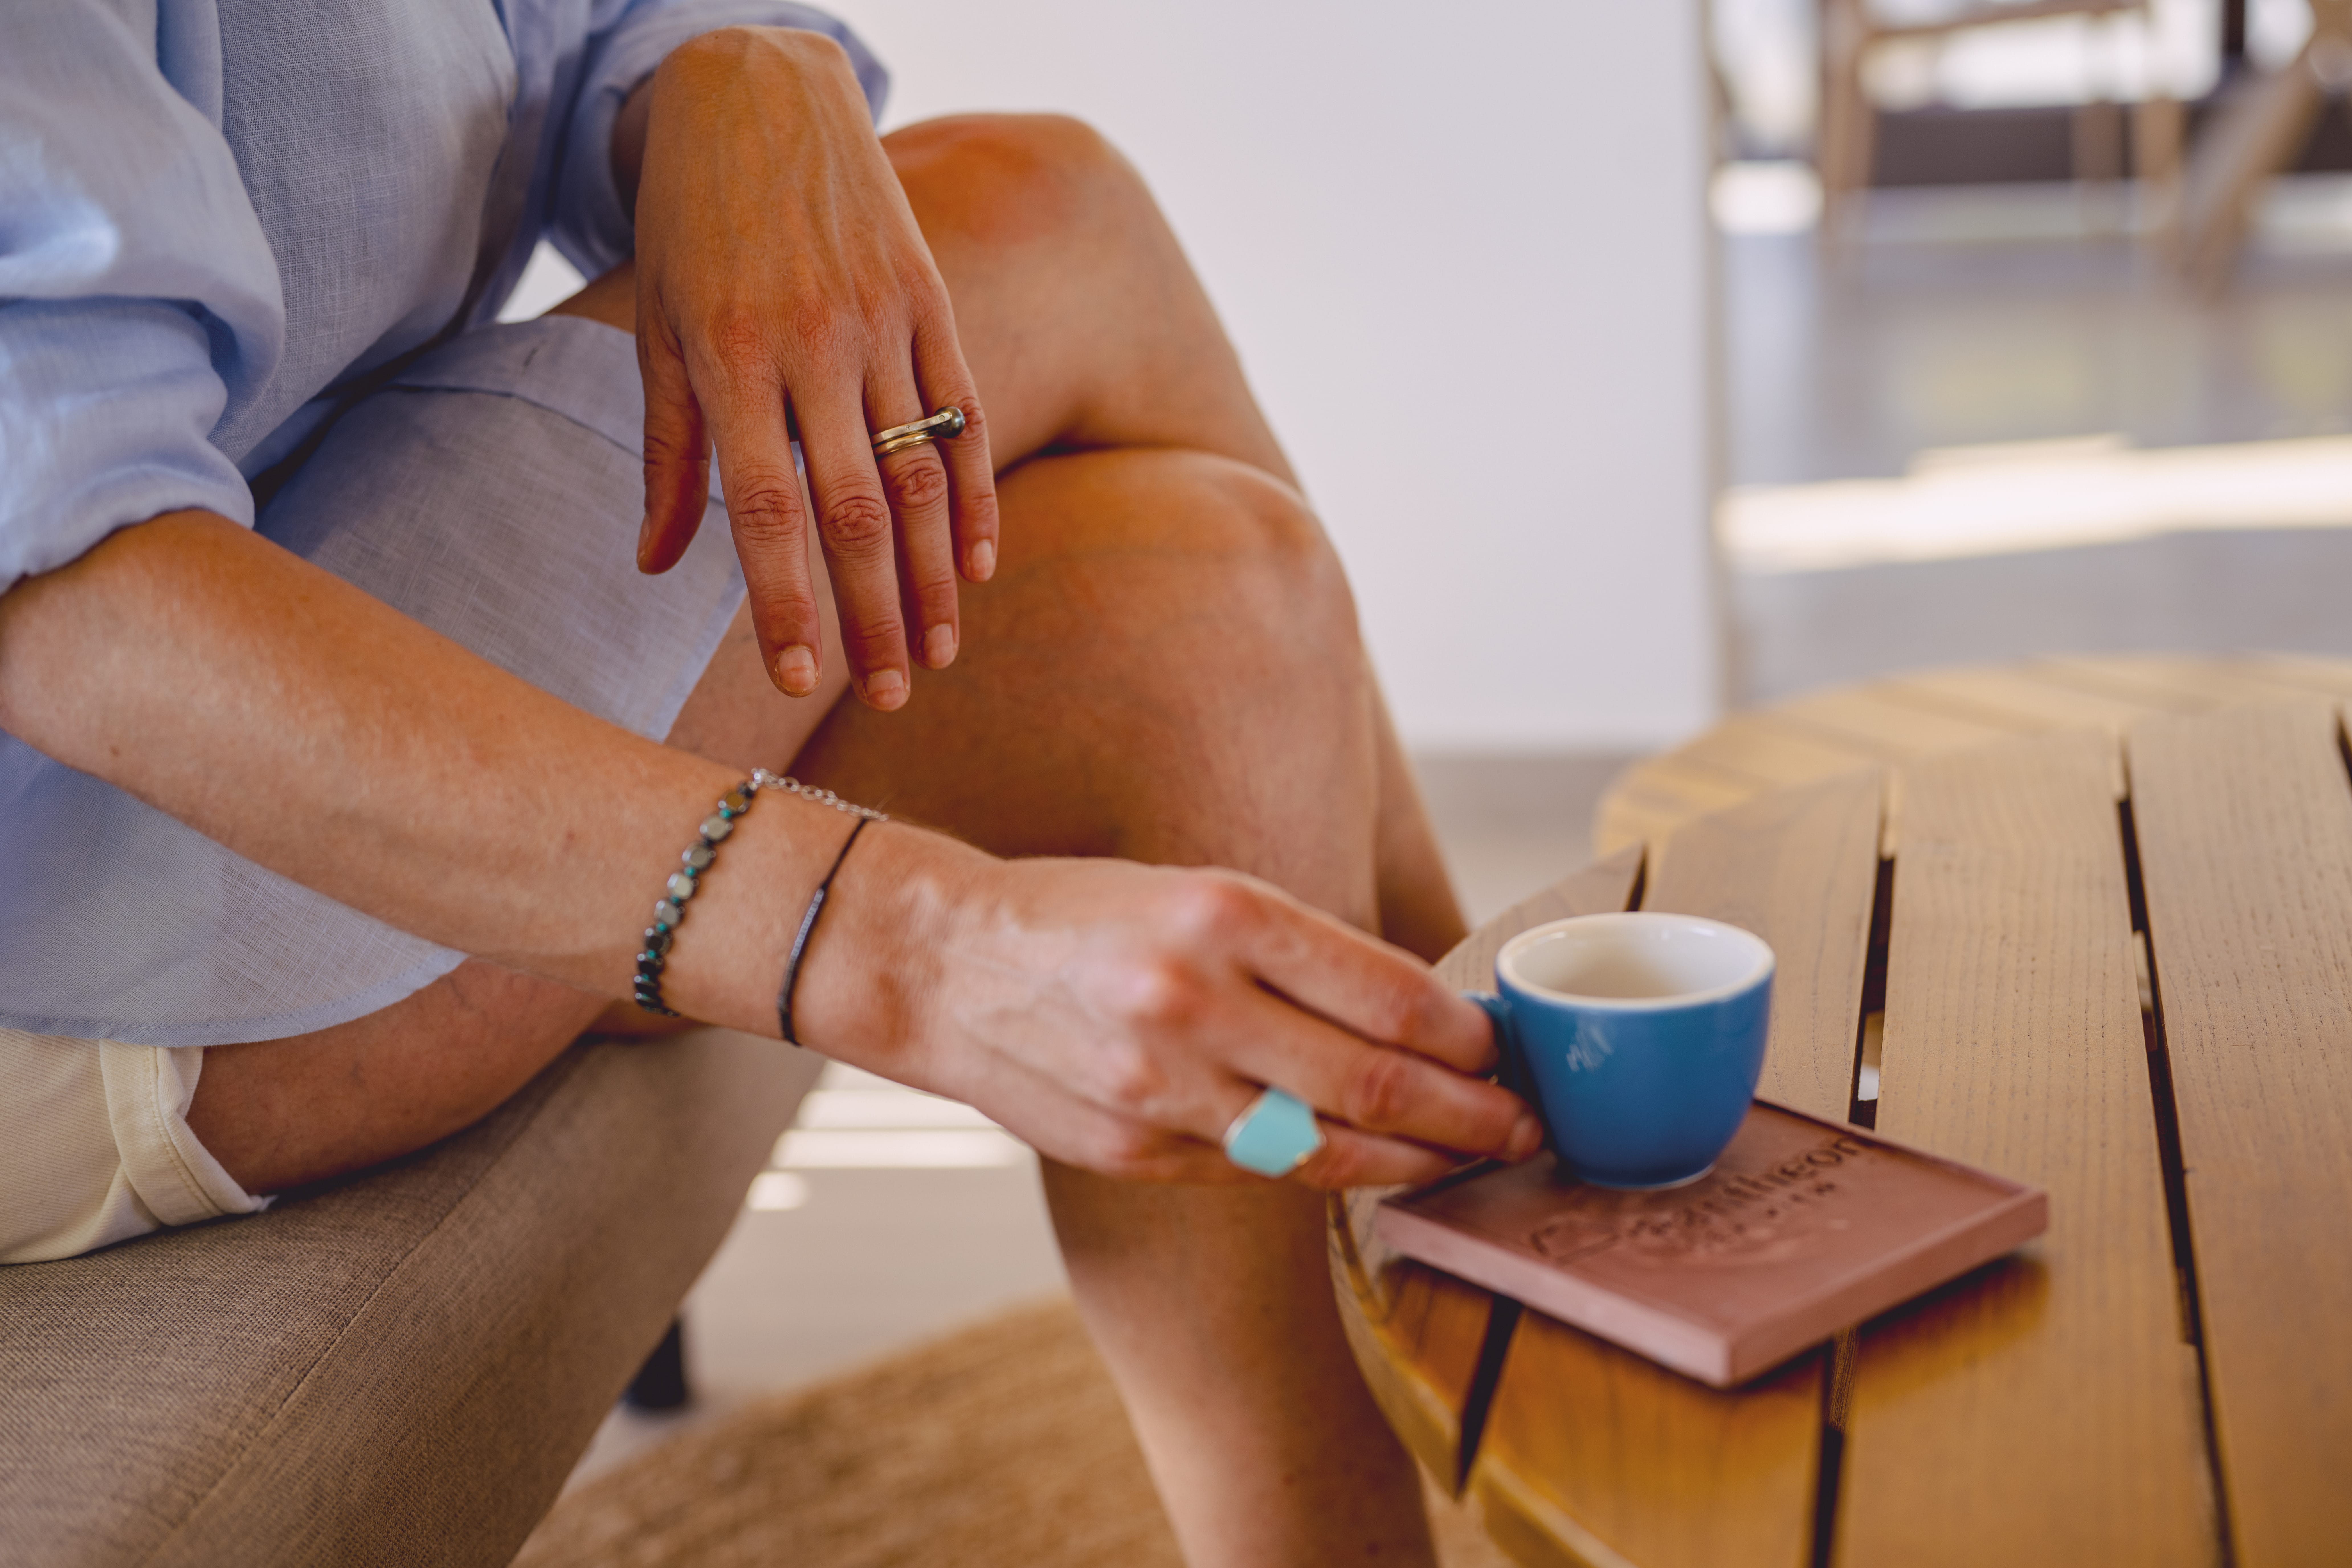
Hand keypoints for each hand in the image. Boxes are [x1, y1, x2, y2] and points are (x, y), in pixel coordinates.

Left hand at [629, 28, 997, 709]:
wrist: (757, 90)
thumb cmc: (692, 223)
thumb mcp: (657, 326)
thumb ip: (669, 451)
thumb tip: (660, 567)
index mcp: (728, 357)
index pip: (765, 511)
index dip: (785, 602)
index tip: (798, 679)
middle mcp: (810, 344)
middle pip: (854, 511)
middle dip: (873, 615)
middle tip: (892, 695)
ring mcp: (880, 320)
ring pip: (919, 475)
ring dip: (933, 578)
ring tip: (940, 654)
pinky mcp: (929, 297)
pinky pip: (962, 414)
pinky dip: (976, 497)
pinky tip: (979, 567)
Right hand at [900, 856, 1545, 1187]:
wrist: (945, 964)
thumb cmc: (1086, 915)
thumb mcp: (1198, 892)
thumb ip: (1301, 954)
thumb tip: (1418, 1017)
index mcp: (1221, 916)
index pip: (1385, 994)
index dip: (1464, 1035)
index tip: (1503, 1049)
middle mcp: (1194, 1001)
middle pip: (1373, 1081)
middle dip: (1469, 1114)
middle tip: (1523, 1125)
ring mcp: (1160, 1087)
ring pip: (1324, 1147)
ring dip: (1413, 1159)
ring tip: (1466, 1159)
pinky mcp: (1133, 1148)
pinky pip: (1255, 1169)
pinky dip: (1323, 1169)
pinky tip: (1366, 1164)